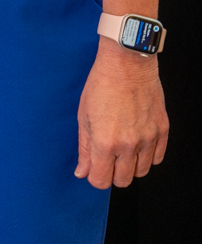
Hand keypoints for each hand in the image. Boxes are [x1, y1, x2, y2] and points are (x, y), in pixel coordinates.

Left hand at [75, 36, 168, 188]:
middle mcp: (128, 144)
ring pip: (141, 172)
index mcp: (105, 141)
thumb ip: (84, 148)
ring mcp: (148, 138)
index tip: (94, 167)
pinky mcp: (162, 130)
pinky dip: (148, 156)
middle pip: (123, 181)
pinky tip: (138, 143)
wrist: (127, 62)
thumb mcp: (84, 115)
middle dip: (112, 174)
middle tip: (108, 158)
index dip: (95, 177)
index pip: (101, 180)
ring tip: (123, 148)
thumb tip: (83, 172)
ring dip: (131, 166)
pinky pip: (158, 158)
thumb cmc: (102, 84)